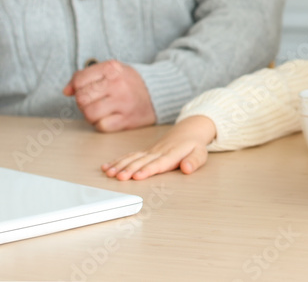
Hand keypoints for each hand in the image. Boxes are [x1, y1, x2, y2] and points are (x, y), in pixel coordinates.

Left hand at [63, 60, 156, 131]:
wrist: (157, 93)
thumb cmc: (128, 82)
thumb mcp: (109, 71)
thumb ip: (85, 77)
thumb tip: (66, 91)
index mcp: (112, 68)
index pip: (79, 80)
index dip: (77, 88)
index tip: (85, 89)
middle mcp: (117, 84)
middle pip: (82, 99)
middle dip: (84, 102)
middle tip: (95, 100)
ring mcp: (123, 102)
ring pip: (89, 114)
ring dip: (91, 115)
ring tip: (101, 109)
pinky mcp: (126, 119)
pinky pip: (101, 126)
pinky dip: (101, 124)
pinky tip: (109, 117)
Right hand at [102, 116, 216, 179]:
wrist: (188, 130)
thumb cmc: (194, 145)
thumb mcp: (200, 153)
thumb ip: (194, 161)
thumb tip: (187, 168)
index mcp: (171, 154)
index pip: (158, 164)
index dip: (147, 170)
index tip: (137, 176)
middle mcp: (158, 152)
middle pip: (141, 161)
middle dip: (129, 169)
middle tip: (118, 177)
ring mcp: (150, 151)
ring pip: (132, 158)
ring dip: (120, 165)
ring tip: (108, 173)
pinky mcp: (145, 152)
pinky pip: (130, 155)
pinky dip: (118, 161)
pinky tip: (106, 167)